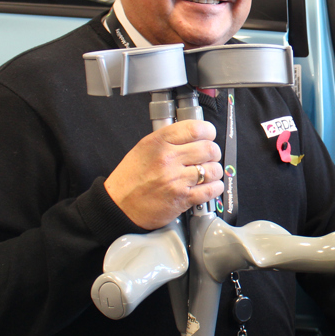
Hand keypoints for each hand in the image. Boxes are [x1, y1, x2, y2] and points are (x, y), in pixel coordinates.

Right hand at [104, 120, 223, 229]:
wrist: (119, 206)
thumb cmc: (130, 178)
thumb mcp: (144, 148)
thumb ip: (168, 139)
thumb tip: (194, 134)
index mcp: (159, 142)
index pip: (196, 129)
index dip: (208, 131)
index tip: (209, 135)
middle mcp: (169, 159)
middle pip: (209, 148)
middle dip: (213, 152)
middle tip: (209, 156)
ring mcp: (176, 180)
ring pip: (213, 169)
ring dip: (214, 171)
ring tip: (207, 172)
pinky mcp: (182, 199)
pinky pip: (211, 190)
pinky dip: (215, 187)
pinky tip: (209, 185)